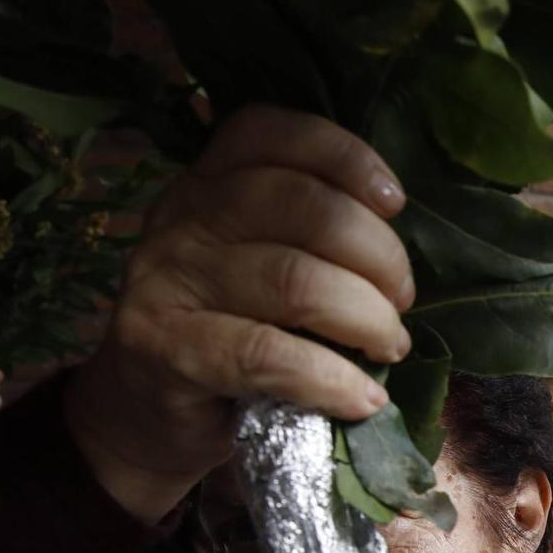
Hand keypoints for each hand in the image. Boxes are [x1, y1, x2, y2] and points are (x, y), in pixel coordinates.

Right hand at [62, 106, 414, 521]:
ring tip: (389, 348)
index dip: (346, 158)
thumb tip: (401, 253)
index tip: (395, 202)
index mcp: (212, 180)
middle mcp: (183, 215)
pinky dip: (332, 380)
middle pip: (304, 207)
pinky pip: (267, 355)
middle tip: (402, 302)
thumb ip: (315, 239)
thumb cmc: (236, 335)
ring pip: (295, 281)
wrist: (150, 419)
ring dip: (366, 319)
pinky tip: (362, 398)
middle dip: (378, 255)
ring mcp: (166, 278)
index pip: (274, 133)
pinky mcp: (164, 346)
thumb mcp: (270, 269)